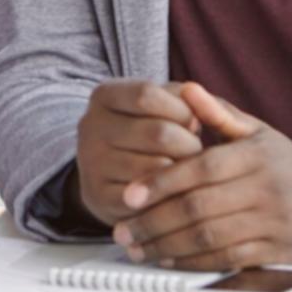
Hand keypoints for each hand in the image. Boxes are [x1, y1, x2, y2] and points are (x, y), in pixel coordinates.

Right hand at [73, 79, 203, 225]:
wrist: (110, 177)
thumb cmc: (146, 133)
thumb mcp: (160, 106)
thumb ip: (184, 98)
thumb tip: (200, 102)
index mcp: (103, 96)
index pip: (146, 95)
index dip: (181, 109)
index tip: (194, 121)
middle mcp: (91, 126)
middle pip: (157, 132)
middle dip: (189, 144)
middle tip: (197, 152)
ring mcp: (92, 163)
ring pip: (157, 167)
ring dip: (183, 170)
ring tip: (187, 170)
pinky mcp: (99, 196)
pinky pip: (148, 196)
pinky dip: (169, 193)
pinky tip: (173, 189)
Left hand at [110, 82, 291, 269]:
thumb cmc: (284, 165)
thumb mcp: (257, 133)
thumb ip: (219, 113)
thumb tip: (187, 88)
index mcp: (256, 155)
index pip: (201, 168)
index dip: (162, 182)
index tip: (128, 194)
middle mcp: (267, 189)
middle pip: (200, 207)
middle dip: (154, 221)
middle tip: (121, 229)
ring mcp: (273, 224)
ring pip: (210, 238)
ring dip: (166, 246)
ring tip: (135, 247)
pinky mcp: (276, 253)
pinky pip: (227, 259)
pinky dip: (192, 262)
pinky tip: (167, 258)